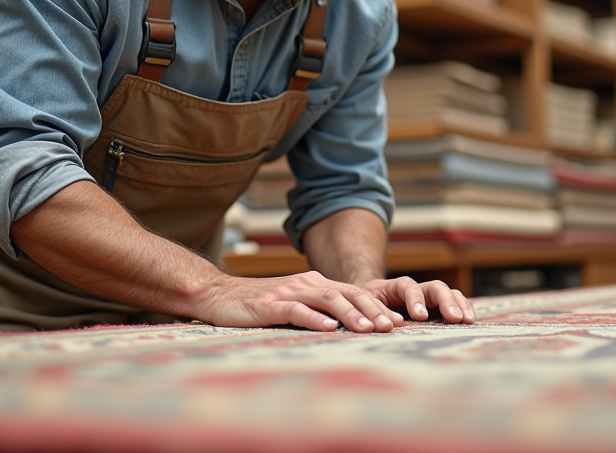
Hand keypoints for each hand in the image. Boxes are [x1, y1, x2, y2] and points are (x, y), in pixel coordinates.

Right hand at [195, 270, 404, 332]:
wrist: (216, 295)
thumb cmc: (257, 306)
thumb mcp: (293, 306)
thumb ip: (318, 312)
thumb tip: (347, 330)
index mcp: (315, 285)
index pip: (354, 293)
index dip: (377, 306)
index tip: (399, 322)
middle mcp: (306, 285)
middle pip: (348, 293)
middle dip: (373, 310)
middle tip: (393, 326)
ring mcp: (288, 292)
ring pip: (328, 299)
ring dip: (351, 314)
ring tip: (370, 328)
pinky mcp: (269, 305)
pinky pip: (296, 310)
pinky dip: (315, 318)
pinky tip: (329, 328)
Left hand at [360, 276, 474, 324]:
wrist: (371, 304)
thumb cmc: (367, 306)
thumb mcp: (365, 307)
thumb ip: (378, 312)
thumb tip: (393, 323)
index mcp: (396, 287)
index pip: (409, 287)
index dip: (416, 299)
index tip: (420, 316)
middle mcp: (417, 290)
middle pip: (435, 287)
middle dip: (446, 301)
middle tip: (454, 318)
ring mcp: (430, 298)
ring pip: (449, 293)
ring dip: (459, 305)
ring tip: (467, 321)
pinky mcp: (439, 309)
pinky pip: (456, 304)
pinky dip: (464, 309)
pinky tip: (470, 321)